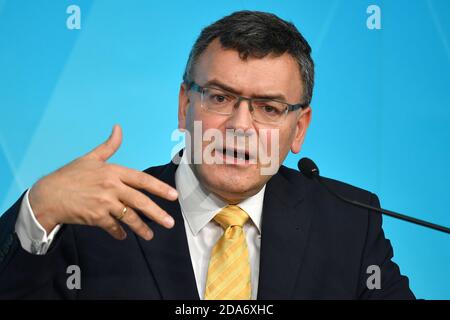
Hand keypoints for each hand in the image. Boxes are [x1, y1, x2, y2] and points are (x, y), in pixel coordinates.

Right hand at [28, 125, 177, 240]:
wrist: (48, 195)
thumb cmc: (70, 175)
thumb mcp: (90, 158)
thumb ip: (108, 146)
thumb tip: (118, 128)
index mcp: (113, 171)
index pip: (142, 179)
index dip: (159, 187)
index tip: (173, 195)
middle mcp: (111, 187)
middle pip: (140, 201)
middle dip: (157, 213)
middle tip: (170, 223)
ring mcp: (104, 203)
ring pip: (129, 217)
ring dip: (141, 228)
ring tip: (150, 236)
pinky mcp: (95, 217)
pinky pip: (113, 226)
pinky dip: (119, 232)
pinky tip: (123, 236)